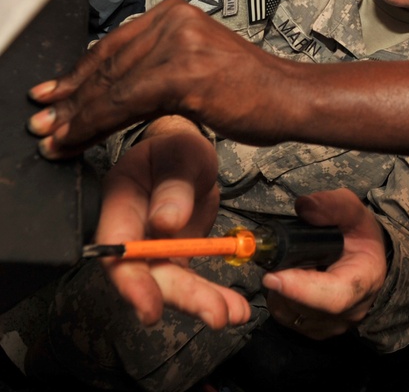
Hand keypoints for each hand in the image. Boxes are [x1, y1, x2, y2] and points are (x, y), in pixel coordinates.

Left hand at [26, 0, 294, 158]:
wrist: (290, 97)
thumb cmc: (252, 88)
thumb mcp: (198, 61)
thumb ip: (158, 63)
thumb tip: (113, 87)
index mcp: (176, 13)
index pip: (113, 44)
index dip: (77, 74)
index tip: (52, 95)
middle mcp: (174, 21)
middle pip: (107, 64)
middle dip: (70, 98)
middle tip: (43, 123)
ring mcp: (180, 46)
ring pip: (111, 85)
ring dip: (76, 116)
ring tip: (55, 137)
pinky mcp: (184, 75)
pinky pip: (125, 103)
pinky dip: (95, 125)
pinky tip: (78, 139)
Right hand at [96, 117, 251, 328]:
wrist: (187, 156)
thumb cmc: (176, 149)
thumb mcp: (181, 155)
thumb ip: (174, 187)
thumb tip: (166, 222)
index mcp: (120, 203)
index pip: (117, 250)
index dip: (132, 283)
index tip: (151, 308)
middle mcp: (131, 232)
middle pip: (148, 275)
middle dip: (181, 298)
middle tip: (215, 314)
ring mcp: (152, 248)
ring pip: (171, 283)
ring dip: (201, 302)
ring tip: (233, 314)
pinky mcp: (175, 256)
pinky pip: (190, 280)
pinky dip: (212, 294)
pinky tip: (235, 306)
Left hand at [263, 190, 388, 339]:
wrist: (370, 263)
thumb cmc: (361, 237)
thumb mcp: (354, 212)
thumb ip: (332, 206)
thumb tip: (303, 206)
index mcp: (363, 282)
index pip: (333, 297)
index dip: (300, 289)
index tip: (273, 275)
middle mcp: (348, 312)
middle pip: (303, 306)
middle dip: (282, 280)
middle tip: (279, 256)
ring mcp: (331, 326)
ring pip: (289, 313)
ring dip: (279, 289)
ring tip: (291, 266)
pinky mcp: (315, 332)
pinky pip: (286, 317)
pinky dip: (280, 297)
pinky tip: (290, 279)